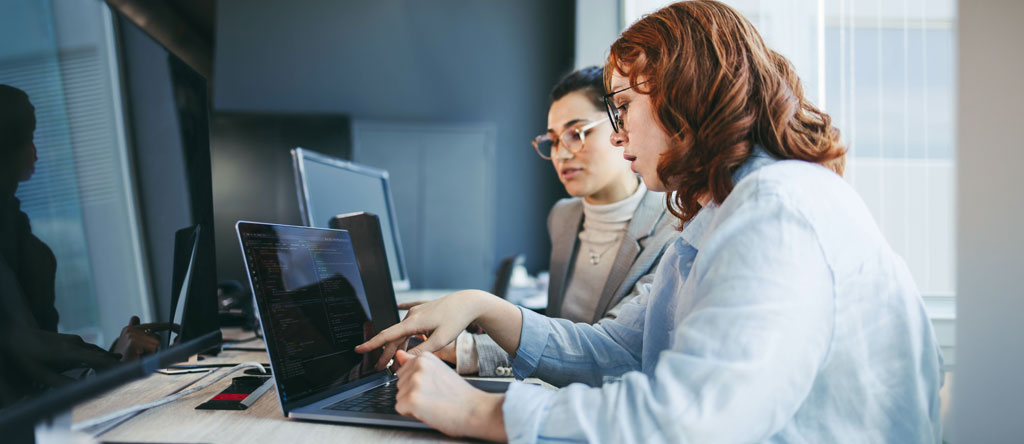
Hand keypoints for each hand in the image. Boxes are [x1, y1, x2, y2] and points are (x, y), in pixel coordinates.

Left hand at [0, 328, 120, 386]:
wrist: (17, 334)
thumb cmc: (27, 355)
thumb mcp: (42, 374)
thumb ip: (62, 384)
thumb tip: (80, 391)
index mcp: (70, 352)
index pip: (98, 359)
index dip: (112, 365)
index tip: (127, 369)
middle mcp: (76, 344)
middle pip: (100, 354)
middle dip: (114, 363)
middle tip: (129, 368)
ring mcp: (74, 340)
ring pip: (95, 350)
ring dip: (106, 358)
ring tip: (120, 363)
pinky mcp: (71, 340)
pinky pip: (89, 348)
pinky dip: (97, 355)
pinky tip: (100, 358)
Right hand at [111, 316, 178, 360]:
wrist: (113, 371)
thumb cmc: (125, 362)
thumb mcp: (137, 349)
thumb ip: (146, 338)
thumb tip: (160, 335)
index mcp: (130, 330)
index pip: (153, 325)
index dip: (167, 326)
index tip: (178, 327)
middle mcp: (130, 330)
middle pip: (157, 338)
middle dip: (153, 349)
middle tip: (138, 356)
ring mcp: (131, 334)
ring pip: (156, 344)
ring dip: (150, 354)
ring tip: (137, 358)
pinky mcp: (133, 342)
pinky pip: (153, 348)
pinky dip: (148, 356)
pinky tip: (136, 358)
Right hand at [357, 290, 489, 370]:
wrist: (469, 302)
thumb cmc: (457, 319)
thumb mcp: (441, 340)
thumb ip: (422, 351)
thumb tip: (406, 360)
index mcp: (413, 323)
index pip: (387, 336)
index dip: (372, 345)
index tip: (359, 349)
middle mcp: (412, 315)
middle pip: (394, 337)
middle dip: (386, 353)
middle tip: (379, 368)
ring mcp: (417, 310)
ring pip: (402, 330)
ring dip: (397, 344)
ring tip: (394, 359)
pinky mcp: (424, 308)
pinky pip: (409, 315)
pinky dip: (404, 321)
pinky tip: (398, 307)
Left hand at [394, 350, 505, 440]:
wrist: (474, 410)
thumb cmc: (459, 394)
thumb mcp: (438, 370)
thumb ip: (415, 362)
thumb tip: (398, 354)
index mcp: (424, 358)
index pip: (404, 371)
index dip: (417, 383)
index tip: (433, 386)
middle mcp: (418, 366)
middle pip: (399, 383)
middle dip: (412, 392)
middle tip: (433, 395)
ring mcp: (414, 382)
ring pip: (399, 396)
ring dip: (412, 403)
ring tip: (432, 402)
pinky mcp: (411, 399)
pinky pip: (401, 408)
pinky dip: (411, 413)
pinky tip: (428, 410)